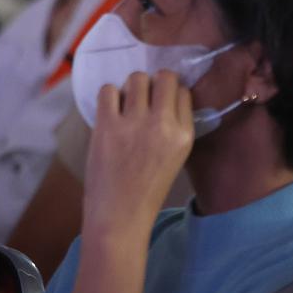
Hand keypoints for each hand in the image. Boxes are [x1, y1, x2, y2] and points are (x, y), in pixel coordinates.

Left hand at [71, 71, 192, 292]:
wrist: (121, 214)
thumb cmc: (146, 189)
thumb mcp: (174, 157)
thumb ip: (173, 128)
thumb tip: (161, 98)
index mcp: (184, 135)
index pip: (183, 92)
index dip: (169, 91)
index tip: (159, 99)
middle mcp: (164, 125)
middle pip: (163, 77)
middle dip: (152, 81)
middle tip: (142, 96)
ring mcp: (135, 124)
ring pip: (136, 79)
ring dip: (130, 87)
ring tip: (125, 104)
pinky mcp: (108, 125)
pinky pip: (108, 90)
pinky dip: (108, 95)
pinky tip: (110, 110)